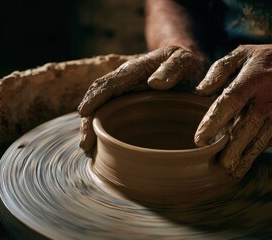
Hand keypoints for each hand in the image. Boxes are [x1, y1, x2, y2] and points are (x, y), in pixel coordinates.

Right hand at [78, 46, 207, 152]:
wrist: (188, 64)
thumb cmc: (187, 63)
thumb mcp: (185, 62)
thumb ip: (172, 69)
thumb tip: (154, 83)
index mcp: (134, 70)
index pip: (109, 83)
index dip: (95, 98)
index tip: (84, 113)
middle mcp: (124, 82)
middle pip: (98, 100)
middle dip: (88, 122)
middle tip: (85, 145)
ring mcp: (125, 95)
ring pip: (102, 111)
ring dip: (93, 130)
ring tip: (89, 151)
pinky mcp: (129, 106)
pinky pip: (112, 118)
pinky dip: (104, 132)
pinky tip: (101, 149)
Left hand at [194, 43, 271, 178]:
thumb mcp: (245, 53)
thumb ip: (220, 69)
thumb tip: (201, 90)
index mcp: (250, 83)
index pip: (228, 105)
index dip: (212, 123)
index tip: (199, 139)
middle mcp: (264, 103)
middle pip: (243, 131)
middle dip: (228, 151)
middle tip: (214, 165)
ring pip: (256, 143)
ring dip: (242, 159)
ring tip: (228, 172)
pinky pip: (268, 142)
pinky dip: (255, 153)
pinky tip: (244, 161)